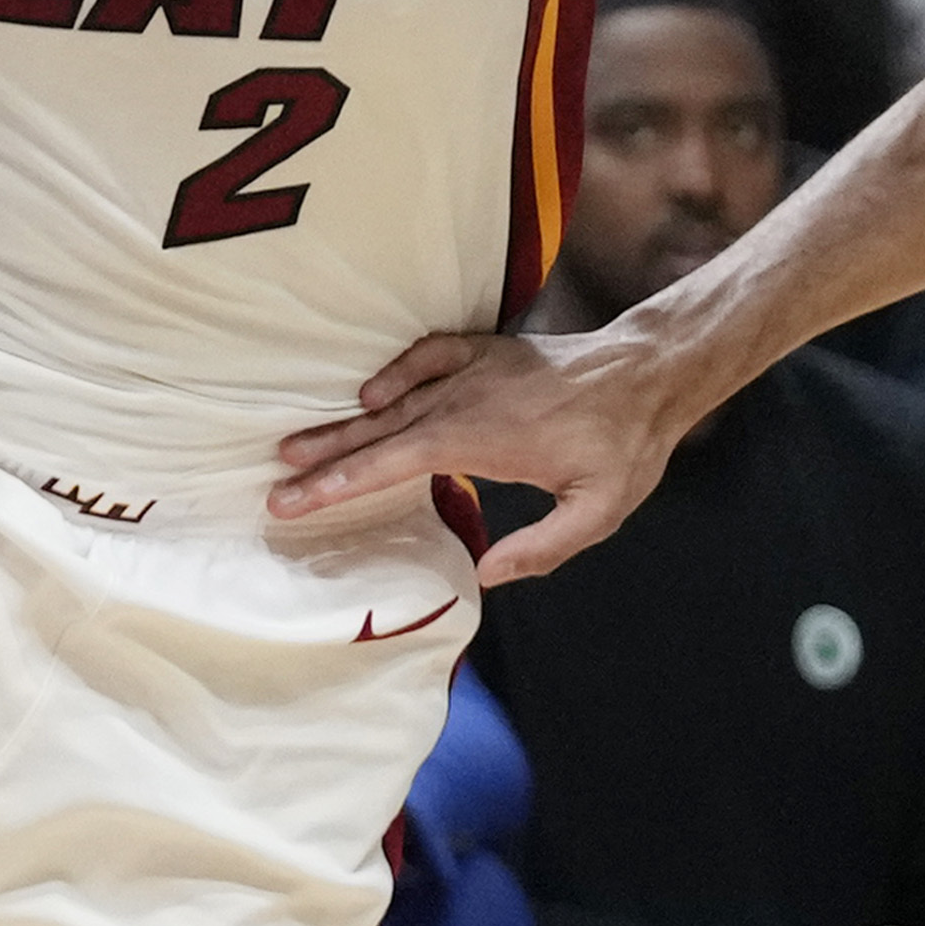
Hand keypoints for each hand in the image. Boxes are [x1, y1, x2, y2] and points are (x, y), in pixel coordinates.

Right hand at [274, 323, 691, 578]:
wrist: (650, 372)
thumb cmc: (625, 445)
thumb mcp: (598, 511)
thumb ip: (542, 547)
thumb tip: (485, 574)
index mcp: (480, 439)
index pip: (391, 464)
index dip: (339, 483)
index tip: (295, 500)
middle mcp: (465, 400)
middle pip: (377, 433)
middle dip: (322, 460)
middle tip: (274, 482)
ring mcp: (473, 370)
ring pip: (393, 398)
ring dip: (343, 422)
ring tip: (295, 442)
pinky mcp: (486, 351)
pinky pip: (426, 354)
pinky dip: (393, 371)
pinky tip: (368, 392)